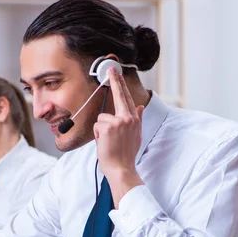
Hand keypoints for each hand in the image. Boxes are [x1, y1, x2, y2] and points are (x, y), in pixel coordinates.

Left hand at [93, 67, 144, 207]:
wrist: (122, 168)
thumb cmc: (126, 154)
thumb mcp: (136, 135)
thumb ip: (137, 119)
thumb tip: (140, 107)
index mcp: (134, 120)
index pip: (127, 98)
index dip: (121, 85)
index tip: (117, 73)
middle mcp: (128, 118)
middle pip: (119, 96)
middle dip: (115, 81)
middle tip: (110, 68)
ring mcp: (118, 122)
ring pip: (101, 118)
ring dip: (101, 130)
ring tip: (108, 141)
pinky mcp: (107, 127)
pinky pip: (97, 126)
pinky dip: (97, 135)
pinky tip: (104, 143)